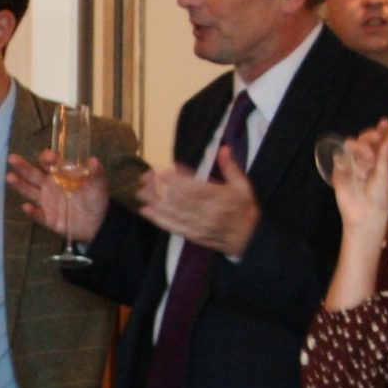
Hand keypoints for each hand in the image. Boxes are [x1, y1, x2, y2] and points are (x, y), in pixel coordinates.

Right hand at [5, 151, 109, 244]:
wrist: (97, 223)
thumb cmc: (95, 199)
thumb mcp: (99, 185)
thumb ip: (96, 172)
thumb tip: (94, 159)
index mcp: (60, 174)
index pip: (49, 163)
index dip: (47, 158)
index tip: (48, 158)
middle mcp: (49, 185)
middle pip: (33, 174)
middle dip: (23, 166)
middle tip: (12, 158)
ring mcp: (46, 201)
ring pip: (30, 191)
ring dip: (20, 185)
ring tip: (9, 177)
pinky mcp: (47, 217)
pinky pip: (37, 214)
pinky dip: (31, 211)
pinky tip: (26, 207)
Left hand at [136, 145, 259, 257]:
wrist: (248, 239)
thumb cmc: (244, 210)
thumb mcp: (243, 186)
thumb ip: (231, 167)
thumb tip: (223, 148)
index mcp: (220, 198)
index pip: (195, 188)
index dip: (177, 179)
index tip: (164, 170)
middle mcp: (208, 213)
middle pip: (179, 199)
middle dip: (160, 188)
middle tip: (144, 177)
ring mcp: (198, 226)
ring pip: (172, 213)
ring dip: (154, 202)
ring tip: (139, 191)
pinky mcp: (192, 235)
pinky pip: (172, 227)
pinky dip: (157, 219)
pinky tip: (145, 211)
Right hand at [329, 122, 387, 239]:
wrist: (365, 215)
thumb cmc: (378, 198)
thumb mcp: (383, 173)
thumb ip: (384, 153)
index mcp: (375, 160)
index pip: (376, 141)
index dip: (380, 131)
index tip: (385, 122)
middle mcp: (362, 160)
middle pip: (363, 139)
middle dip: (370, 135)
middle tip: (377, 137)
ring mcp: (349, 164)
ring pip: (352, 145)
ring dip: (362, 147)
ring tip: (369, 159)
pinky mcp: (338, 170)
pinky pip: (341, 156)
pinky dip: (351, 158)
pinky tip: (360, 167)